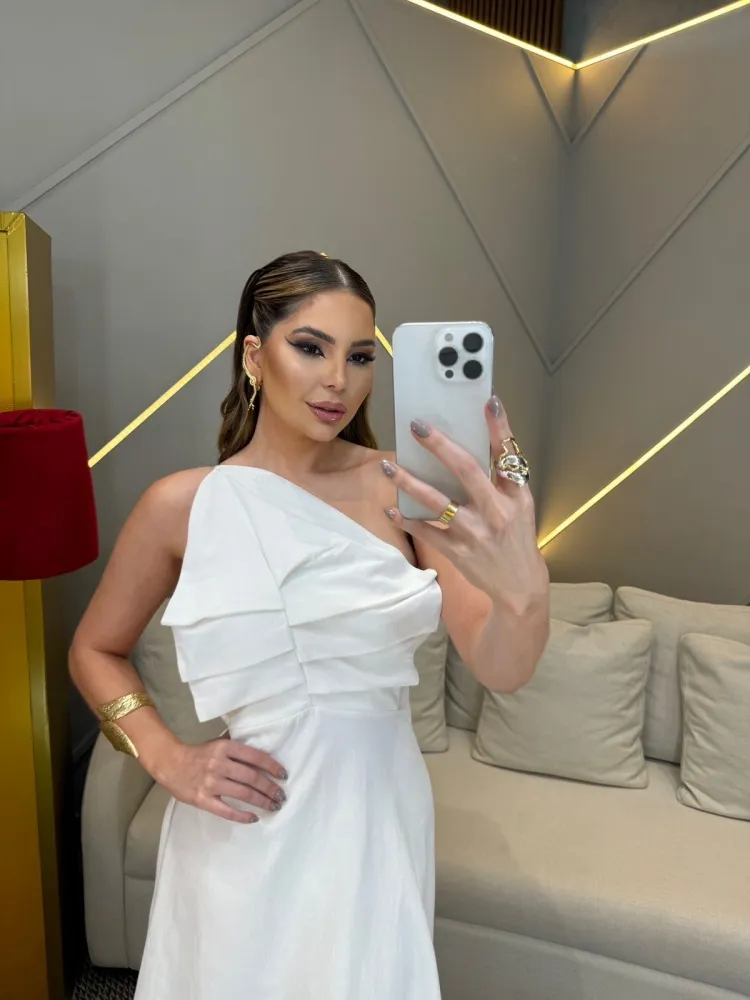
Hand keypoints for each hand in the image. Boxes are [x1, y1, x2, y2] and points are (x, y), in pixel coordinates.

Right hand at [152, 736, 287, 823]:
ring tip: (273, 806)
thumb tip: (261, 744)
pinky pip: (226, 811)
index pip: (255, 756)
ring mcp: (211, 783)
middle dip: (270, 788)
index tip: (283, 775)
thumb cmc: (199, 753)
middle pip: (252, 777)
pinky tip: (253, 818)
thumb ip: (236, 745)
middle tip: (281, 795)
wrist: (170, 764)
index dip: (272, 766)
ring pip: (243, 794)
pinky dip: (242, 816)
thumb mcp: (218, 742)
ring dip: (261, 801)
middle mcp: (219, 764)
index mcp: (225, 747)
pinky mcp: (203, 800)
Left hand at [382, 396, 547, 611]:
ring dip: (409, 482)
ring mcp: (476, 532)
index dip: (499, 427)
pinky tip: (391, 510)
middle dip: (440, 446)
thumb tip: (472, 448)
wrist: (520, 587)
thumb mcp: (521, 508)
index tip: (489, 401)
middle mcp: (496, 510)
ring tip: (388, 466)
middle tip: (417, 426)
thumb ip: (501, 481)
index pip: (508, 455)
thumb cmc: (517, 539)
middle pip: (466, 470)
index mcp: (515, 495)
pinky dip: (407, 521)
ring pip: (437, 501)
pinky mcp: (458, 552)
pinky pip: (427, 532)